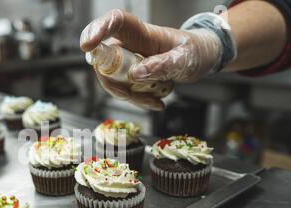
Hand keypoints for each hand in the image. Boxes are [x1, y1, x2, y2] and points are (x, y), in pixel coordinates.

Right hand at [80, 9, 222, 110]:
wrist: (203, 59)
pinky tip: (155, 102)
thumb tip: (135, 75)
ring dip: (127, 94)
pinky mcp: (131, 74)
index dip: (97, 30)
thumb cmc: (194, 51)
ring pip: (111, 78)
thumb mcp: (185, 58)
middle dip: (111, 80)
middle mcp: (130, 44)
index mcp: (142, 32)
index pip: (115, 22)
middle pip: (104, 57)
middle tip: (130, 94)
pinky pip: (122, 88)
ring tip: (154, 100)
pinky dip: (135, 99)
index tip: (87, 45)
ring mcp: (128, 60)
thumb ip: (162, 65)